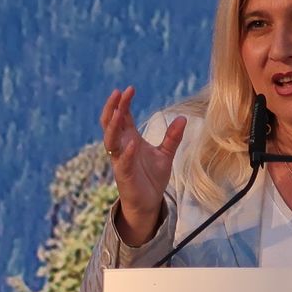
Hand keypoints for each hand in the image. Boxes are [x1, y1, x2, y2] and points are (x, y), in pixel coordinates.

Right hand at [101, 86, 185, 245]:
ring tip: (119, 111)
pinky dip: (127, 152)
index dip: (123, 102)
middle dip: (113, 107)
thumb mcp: (165, 154)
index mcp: (129, 139)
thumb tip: (182, 118)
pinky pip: (123, 162)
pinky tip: (133, 143)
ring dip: (113, 126)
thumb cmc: (152, 177)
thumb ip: (172, 137)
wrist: (149, 202)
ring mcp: (120, 161)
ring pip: (110, 140)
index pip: (122, 116)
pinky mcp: (124, 175)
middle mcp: (121, 147)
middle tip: (119, 92)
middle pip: (110, 123)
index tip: (130, 88)